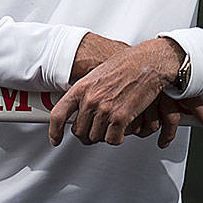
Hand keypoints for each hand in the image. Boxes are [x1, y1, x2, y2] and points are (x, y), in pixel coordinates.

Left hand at [50, 36, 202, 145]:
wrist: (147, 62)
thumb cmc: (126, 66)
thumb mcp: (96, 75)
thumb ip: (86, 92)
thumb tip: (79, 107)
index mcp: (81, 88)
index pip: (58, 114)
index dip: (54, 131)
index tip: (55, 139)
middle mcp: (90, 100)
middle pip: (79, 131)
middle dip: (87, 134)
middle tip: (96, 130)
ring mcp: (105, 110)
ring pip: (96, 137)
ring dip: (104, 135)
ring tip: (111, 125)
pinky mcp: (121, 117)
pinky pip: (113, 139)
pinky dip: (117, 138)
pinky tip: (121, 130)